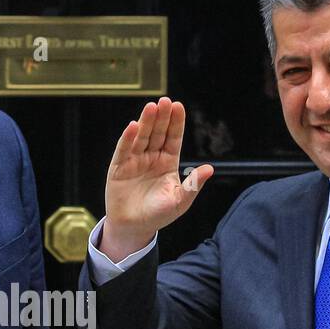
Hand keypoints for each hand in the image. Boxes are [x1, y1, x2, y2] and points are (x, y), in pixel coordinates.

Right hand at [101, 96, 214, 261]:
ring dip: (146, 122)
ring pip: (142, 137)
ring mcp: (135, 161)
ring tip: (151, 107)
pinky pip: (124, 150)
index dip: (176, 123)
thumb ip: (193, 185)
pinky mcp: (119, 167)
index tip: (179, 106)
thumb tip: (210, 169)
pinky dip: (128, 138)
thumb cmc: (159, 214)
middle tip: (165, 101)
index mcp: (168, 162)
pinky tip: (133, 126)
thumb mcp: (180, 201)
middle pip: (158, 133)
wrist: (134, 227)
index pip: (173, 138)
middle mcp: (151, 157)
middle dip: (162, 117)